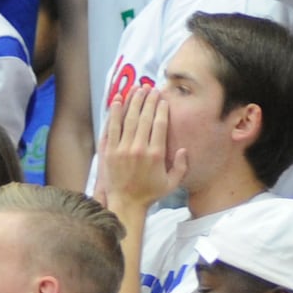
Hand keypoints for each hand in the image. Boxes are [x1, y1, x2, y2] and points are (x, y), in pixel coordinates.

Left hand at [99, 86, 186, 217]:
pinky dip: (114, 114)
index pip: (159, 125)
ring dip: (133, 102)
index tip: (162, 99)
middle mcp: (138, 149)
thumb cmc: (150, 193)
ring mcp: (121, 149)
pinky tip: (118, 102)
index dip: (161, 109)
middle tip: (150, 88)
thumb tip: (184, 149)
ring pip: (128, 119)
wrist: (126, 204)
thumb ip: (181, 166)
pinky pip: (111, 128)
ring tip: (136, 89)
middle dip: (148, 100)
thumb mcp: (172, 183)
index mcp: (155, 155)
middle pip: (143, 118)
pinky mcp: (109, 151)